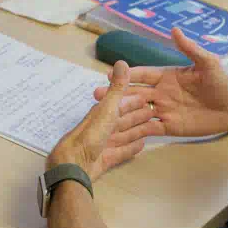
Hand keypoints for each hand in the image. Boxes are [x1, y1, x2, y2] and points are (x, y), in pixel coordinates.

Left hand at [47, 61, 152, 181]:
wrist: (75, 164)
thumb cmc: (91, 134)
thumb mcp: (108, 108)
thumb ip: (117, 88)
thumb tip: (121, 62)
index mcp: (103, 113)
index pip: (121, 104)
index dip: (134, 100)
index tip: (147, 97)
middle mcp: (103, 127)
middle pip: (124, 119)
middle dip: (137, 115)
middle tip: (152, 111)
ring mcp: (104, 144)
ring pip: (124, 135)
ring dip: (136, 130)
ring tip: (151, 127)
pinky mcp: (106, 159)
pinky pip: (122, 151)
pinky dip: (131, 148)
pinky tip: (141, 146)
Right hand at [94, 28, 227, 136]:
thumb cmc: (222, 84)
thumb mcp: (209, 64)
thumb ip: (190, 49)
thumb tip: (174, 29)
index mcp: (167, 76)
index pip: (143, 75)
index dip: (127, 75)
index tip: (110, 74)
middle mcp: (161, 93)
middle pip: (134, 93)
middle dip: (116, 94)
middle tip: (96, 95)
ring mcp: (163, 110)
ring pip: (137, 111)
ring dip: (121, 112)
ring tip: (103, 115)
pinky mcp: (169, 126)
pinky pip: (148, 128)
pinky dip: (134, 130)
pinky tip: (119, 132)